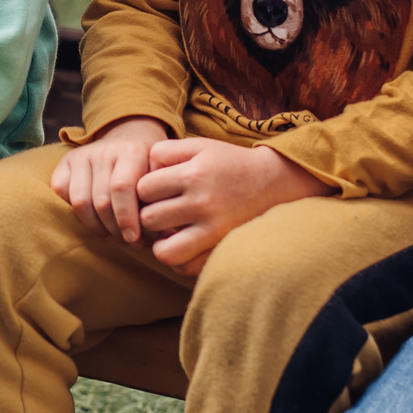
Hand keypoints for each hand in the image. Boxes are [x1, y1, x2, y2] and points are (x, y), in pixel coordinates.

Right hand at [51, 116, 171, 243]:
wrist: (129, 140)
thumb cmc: (148, 170)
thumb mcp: (161, 180)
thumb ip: (163, 205)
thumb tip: (168, 237)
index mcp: (133, 150)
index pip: (122, 188)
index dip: (126, 218)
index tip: (135, 240)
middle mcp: (105, 149)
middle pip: (101, 200)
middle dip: (114, 229)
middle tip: (126, 241)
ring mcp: (83, 154)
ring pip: (80, 201)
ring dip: (97, 227)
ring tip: (112, 236)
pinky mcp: (66, 161)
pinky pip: (61, 192)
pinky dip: (76, 212)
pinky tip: (95, 219)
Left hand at [136, 137, 329, 273]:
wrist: (272, 182)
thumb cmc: (227, 163)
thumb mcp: (198, 146)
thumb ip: (164, 152)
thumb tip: (140, 173)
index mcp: (194, 174)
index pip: (143, 188)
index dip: (144, 189)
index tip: (155, 190)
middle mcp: (202, 203)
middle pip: (148, 218)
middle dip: (148, 215)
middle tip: (159, 211)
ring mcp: (214, 230)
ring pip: (162, 251)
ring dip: (159, 242)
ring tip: (167, 232)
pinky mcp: (221, 248)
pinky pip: (185, 267)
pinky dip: (178, 259)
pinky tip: (182, 243)